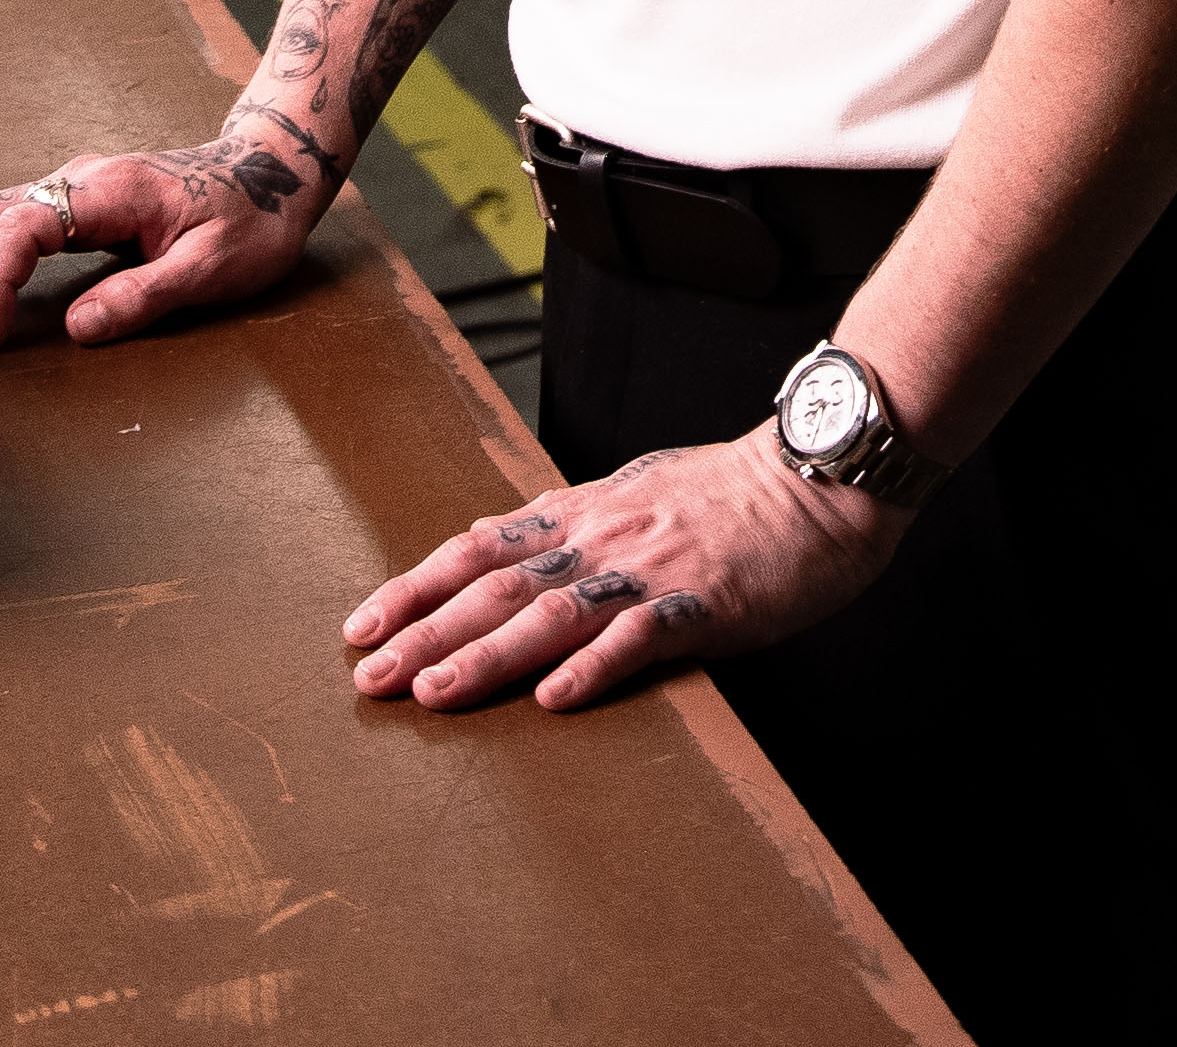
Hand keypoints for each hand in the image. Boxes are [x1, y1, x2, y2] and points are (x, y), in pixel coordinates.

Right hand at [0, 131, 322, 356]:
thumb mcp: (215, 268)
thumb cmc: (252, 220)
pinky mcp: (75, 203)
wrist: (275, 169)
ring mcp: (74, 187)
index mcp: (110, 190)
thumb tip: (76, 329)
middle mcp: (80, 180)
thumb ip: (146, 295)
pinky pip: (5, 226)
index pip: (25, 231)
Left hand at [341, 429, 904, 714]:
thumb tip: (507, 534)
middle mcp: (601, 538)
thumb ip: (573, 521)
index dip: (415, 587)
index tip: (360, 626)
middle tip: (369, 678)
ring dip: (487, 656)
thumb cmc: (730, 492)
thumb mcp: (634, 490)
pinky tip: (555, 700)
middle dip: (426, 634)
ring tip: (433, 693)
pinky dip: (594, 667)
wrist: (817, 476)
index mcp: (582, 514)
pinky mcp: (703, 601)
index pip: (478, 549)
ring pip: (552, 615)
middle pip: (497, 588)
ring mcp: (650, 570)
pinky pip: (640, 637)